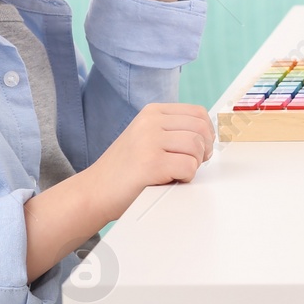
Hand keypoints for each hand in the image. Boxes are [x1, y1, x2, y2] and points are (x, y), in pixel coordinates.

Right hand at [83, 103, 214, 217]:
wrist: (94, 191)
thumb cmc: (123, 170)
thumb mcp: (147, 138)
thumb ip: (173, 132)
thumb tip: (209, 135)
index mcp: (152, 112)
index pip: (198, 113)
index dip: (207, 134)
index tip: (201, 149)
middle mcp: (150, 122)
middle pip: (201, 128)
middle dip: (204, 150)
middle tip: (192, 164)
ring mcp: (149, 140)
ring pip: (197, 147)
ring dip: (193, 165)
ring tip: (176, 173)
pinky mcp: (151, 163)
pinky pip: (189, 167)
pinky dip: (186, 178)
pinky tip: (170, 180)